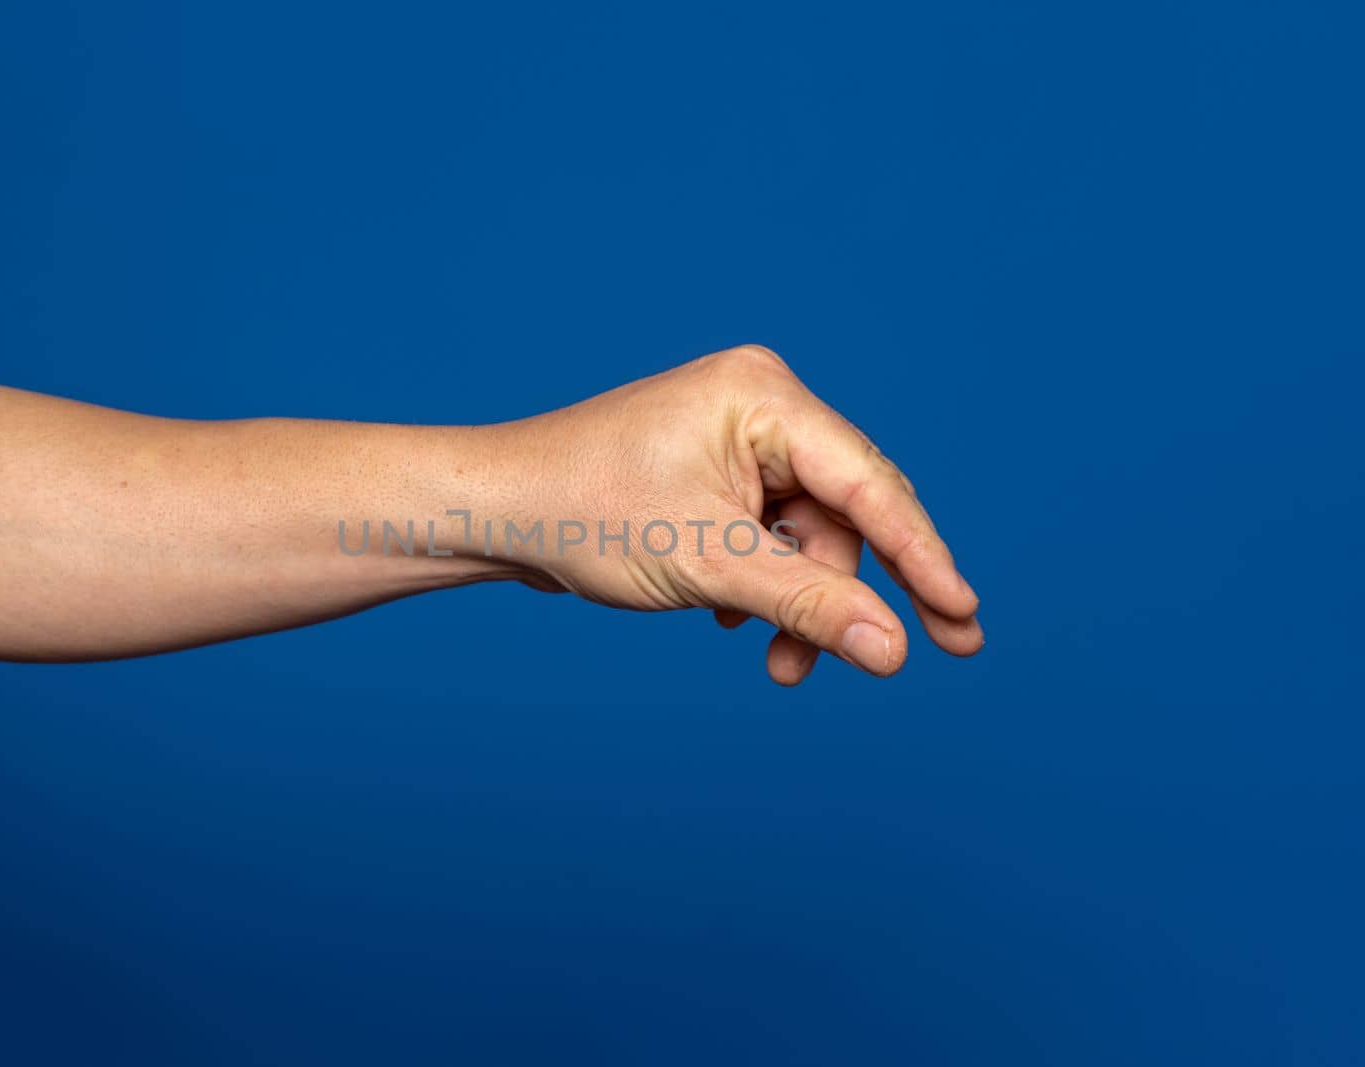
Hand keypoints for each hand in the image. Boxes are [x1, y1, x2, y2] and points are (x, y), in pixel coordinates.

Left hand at [496, 345, 983, 684]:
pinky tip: (728, 619)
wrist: (496, 510)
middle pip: (846, 512)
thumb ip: (809, 606)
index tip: (964, 617)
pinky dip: (764, 582)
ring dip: (798, 602)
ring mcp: (736, 436)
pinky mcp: (716, 469)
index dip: (922, 557)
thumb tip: (895, 651)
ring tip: (777, 664)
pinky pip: (771, 531)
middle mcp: (760, 403)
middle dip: (852, 593)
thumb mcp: (710, 566)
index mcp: (765, 398)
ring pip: (808, 535)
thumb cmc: (585, 513)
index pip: (870, 484)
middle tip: (908, 659)